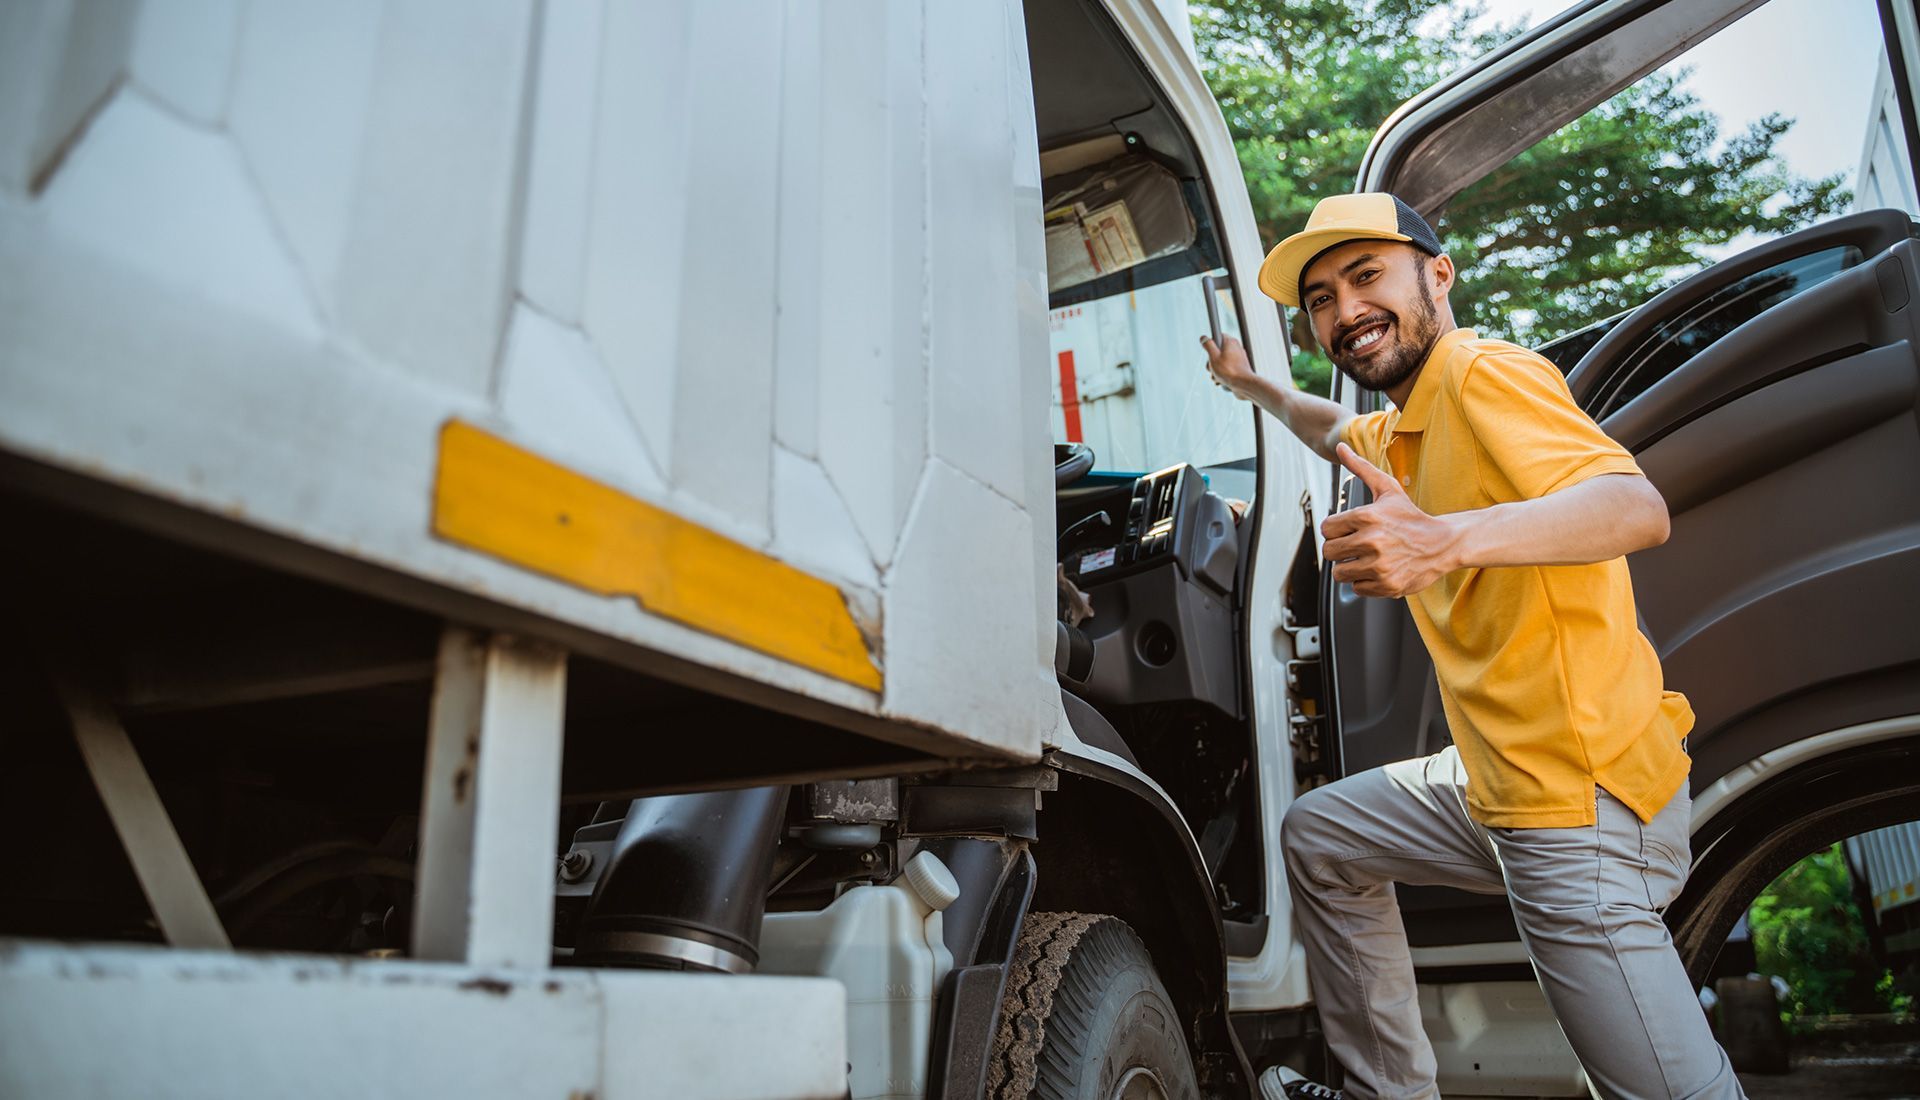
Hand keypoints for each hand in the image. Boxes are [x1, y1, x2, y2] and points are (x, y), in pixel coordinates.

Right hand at [1200, 335, 1257, 398]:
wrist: (1243, 384)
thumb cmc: (1229, 371)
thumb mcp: (1213, 356)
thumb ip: (1208, 345)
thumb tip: (1203, 338)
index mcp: (1230, 342)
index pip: (1218, 336)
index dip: (1211, 345)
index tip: (1209, 353)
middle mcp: (1236, 348)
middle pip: (1218, 351)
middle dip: (1212, 362)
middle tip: (1212, 368)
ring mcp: (1239, 358)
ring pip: (1222, 362)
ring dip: (1216, 370)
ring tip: (1217, 377)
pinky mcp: (1240, 368)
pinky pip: (1228, 369)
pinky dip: (1223, 375)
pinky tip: (1221, 381)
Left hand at [1321, 443, 1461, 597]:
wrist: (1443, 543)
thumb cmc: (1411, 516)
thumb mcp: (1387, 489)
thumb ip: (1361, 468)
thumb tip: (1340, 447)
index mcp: (1367, 517)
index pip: (1327, 529)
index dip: (1336, 530)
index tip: (1348, 531)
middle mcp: (1371, 541)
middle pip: (1329, 552)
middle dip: (1340, 549)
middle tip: (1356, 546)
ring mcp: (1379, 565)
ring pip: (1340, 573)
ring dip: (1350, 567)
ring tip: (1367, 559)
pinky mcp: (1386, 585)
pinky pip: (1356, 588)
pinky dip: (1364, 582)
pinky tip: (1379, 570)